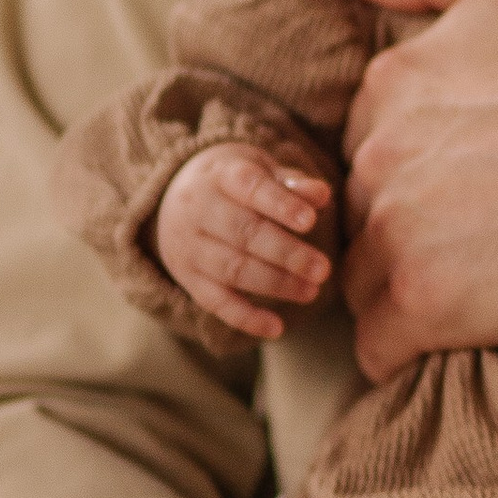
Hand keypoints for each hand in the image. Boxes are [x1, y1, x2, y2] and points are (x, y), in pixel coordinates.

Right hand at [152, 144, 334, 340]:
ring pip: (232, 269)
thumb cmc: (236, 182)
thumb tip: (322, 195)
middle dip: (286, 254)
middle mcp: (197, 209)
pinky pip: (216, 302)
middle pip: (243, 233)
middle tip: (323, 269)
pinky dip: (246, 318)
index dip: (280, 205)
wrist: (174, 194)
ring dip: (275, 284)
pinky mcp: (187, 277)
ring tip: (312, 291)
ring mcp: (189, 246)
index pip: (250, 188)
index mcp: (220, 175)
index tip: (311, 221)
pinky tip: (276, 328)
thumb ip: (292, 183)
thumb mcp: (260, 170)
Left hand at [338, 0, 497, 376]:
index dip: (419, 170)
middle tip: (484, 238)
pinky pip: (377, 348)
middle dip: (408, 228)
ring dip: (405, 289)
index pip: (370, 145)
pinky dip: (408, 350)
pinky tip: (456, 337)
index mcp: (393, 83)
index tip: (473, 185)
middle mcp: (375, 152)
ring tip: (477, 291)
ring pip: (363, 279)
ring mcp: (392, 229)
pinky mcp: (419, 302)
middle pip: (364, 210)